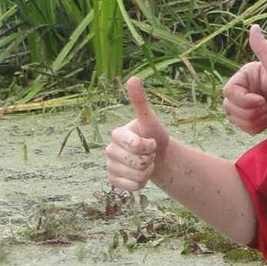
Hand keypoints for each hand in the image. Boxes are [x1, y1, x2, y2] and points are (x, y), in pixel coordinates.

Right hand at [105, 77, 169, 191]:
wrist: (157, 156)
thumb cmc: (153, 135)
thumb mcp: (150, 119)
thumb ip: (140, 102)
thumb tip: (133, 78)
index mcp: (117, 134)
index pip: (137, 146)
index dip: (150, 147)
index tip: (151, 141)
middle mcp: (109, 150)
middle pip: (137, 163)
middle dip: (150, 159)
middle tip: (149, 153)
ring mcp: (110, 166)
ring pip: (136, 176)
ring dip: (147, 172)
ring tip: (146, 163)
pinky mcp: (113, 181)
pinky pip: (131, 187)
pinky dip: (141, 183)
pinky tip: (141, 175)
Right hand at [222, 25, 266, 133]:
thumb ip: (263, 48)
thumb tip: (253, 26)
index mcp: (248, 75)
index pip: (229, 91)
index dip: (244, 100)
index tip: (263, 101)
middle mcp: (247, 87)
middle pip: (228, 106)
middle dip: (248, 112)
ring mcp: (251, 103)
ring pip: (233, 117)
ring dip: (251, 120)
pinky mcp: (257, 117)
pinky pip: (242, 126)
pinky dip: (254, 128)